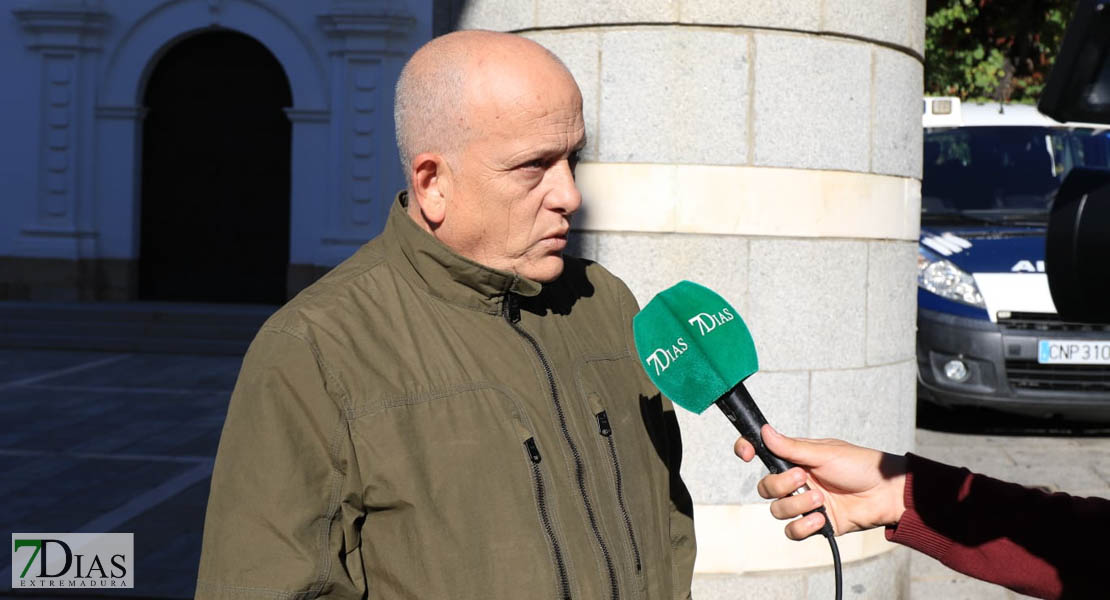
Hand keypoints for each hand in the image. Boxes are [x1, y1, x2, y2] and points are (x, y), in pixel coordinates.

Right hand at [734, 424, 907, 539]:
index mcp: (796, 459)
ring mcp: (804, 503)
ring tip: (820, 500)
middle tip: (804, 478)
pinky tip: (820, 519)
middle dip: (779, 485)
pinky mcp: (815, 524)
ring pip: (777, 510)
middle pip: (765, 488)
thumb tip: (765, 431)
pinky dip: (803, 526)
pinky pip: (793, 531)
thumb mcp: (825, 453)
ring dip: (796, 505)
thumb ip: (792, 447)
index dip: (747, 451)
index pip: (762, 453)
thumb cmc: (860, 466)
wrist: (887, 494)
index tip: (746, 454)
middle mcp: (796, 481)